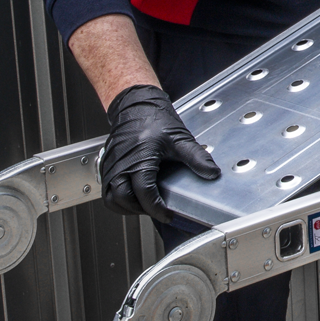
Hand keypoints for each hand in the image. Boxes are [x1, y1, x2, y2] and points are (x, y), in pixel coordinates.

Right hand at [99, 85, 220, 221]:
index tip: (167, 214)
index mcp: (139, 159)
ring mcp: (111, 166)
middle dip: (140, 210)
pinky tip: (133, 196)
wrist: (136, 106)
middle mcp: (121, 164)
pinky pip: (107, 190)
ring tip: (145, 205)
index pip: (144, 193)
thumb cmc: (154, 119)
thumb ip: (197, 158)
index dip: (156, 208)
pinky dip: (118, 199)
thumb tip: (212, 173)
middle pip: (123, 200)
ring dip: (127, 207)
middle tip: (157, 210)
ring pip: (111, 199)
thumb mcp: (179, 139)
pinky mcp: (107, 166)